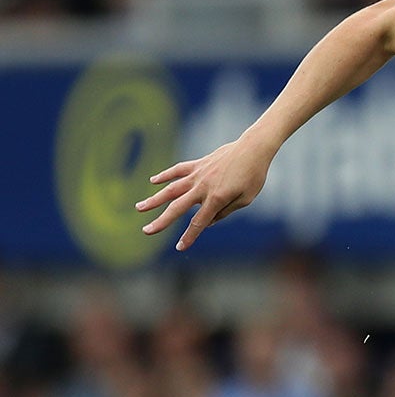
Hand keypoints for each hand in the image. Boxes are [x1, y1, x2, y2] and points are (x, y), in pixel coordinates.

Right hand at [137, 134, 274, 250]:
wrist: (253, 149)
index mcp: (217, 198)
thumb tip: (209, 222)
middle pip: (177, 207)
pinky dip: (165, 175)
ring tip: (139, 207)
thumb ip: (225, 211)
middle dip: (161, 221)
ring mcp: (198, 174)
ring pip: (171, 189)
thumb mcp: (245, 199)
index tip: (180, 247)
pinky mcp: (198, 164)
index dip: (189, 236)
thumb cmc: (253, 176)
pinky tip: (153, 181)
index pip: (199, 222)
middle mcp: (203, 187)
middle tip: (146, 231)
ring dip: (154, 199)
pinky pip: (178, 170)